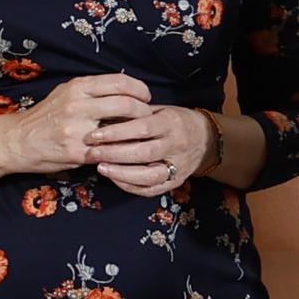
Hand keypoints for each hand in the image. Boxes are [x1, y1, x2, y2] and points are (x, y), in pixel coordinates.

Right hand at [5, 72, 152, 173]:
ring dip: (136, 133)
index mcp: (78, 87)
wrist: (17, 140)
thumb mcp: (66, 92)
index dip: (140, 90)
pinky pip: (108, 151)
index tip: (146, 97)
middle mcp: (78, 105)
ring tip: (139, 134)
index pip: (121, 83)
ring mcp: (77, 130)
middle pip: (127, 104)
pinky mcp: (76, 152)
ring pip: (121, 129)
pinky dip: (121, 150)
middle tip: (148, 118)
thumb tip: (124, 89)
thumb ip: (92, 90)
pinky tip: (125, 150)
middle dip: (144, 112)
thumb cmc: (45, 116)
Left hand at [89, 98, 209, 196]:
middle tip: (92, 152)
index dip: (117, 132)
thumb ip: (135, 114)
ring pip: (149, 175)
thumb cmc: (174, 121)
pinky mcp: (175, 182)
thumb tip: (103, 118)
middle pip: (144, 153)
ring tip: (101, 168)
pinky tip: (114, 178)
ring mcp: (178, 166)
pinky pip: (152, 189)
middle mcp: (176, 145)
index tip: (95, 135)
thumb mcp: (159, 110)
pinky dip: (131, 186)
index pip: (142, 128)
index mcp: (171, 123)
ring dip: (122, 173)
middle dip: (114, 154)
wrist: (205, 139)